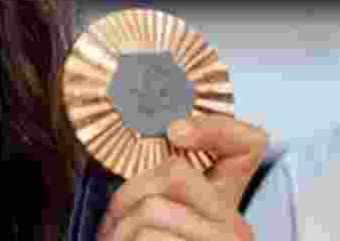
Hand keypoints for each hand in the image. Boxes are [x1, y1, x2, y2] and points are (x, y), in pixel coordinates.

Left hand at [97, 114, 268, 240]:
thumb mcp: (162, 225)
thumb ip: (160, 195)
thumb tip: (146, 155)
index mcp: (225, 209)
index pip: (244, 146)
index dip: (214, 128)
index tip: (176, 130)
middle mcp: (235, 226)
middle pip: (173, 173)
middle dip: (126, 196)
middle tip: (112, 230)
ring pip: (153, 209)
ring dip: (117, 231)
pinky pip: (151, 238)